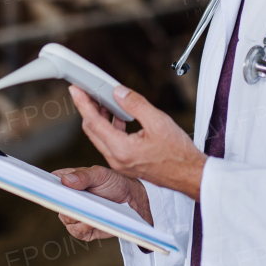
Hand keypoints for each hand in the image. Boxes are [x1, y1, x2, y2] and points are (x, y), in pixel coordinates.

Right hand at [51, 165, 151, 240]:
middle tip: (76, 201)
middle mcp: (67, 200)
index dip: (46, 187)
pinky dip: (84, 227)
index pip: (50, 183)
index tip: (48, 189)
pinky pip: (76, 231)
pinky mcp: (82, 230)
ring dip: (78, 216)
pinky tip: (93, 221)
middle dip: (65, 204)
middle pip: (56, 204)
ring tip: (91, 210)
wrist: (131, 201)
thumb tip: (66, 180)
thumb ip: (84, 176)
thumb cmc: (114, 183)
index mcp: (67, 182)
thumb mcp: (101, 174)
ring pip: (66, 219)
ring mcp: (73, 215)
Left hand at [69, 84, 206, 199]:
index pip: (94, 122)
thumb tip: (118, 92)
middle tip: (87, 92)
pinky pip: (110, 143)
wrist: (189, 175)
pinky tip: (118, 116)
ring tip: (103, 100)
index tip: (76, 90)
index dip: (83, 103)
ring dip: (99, 118)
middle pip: (92, 130)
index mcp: (122, 149)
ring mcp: (120, 163)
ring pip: (100, 137)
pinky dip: (109, 127)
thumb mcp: (158, 121)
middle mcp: (117, 159)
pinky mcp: (126, 164)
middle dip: (87, 109)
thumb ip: (135, 105)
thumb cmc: (178, 153)